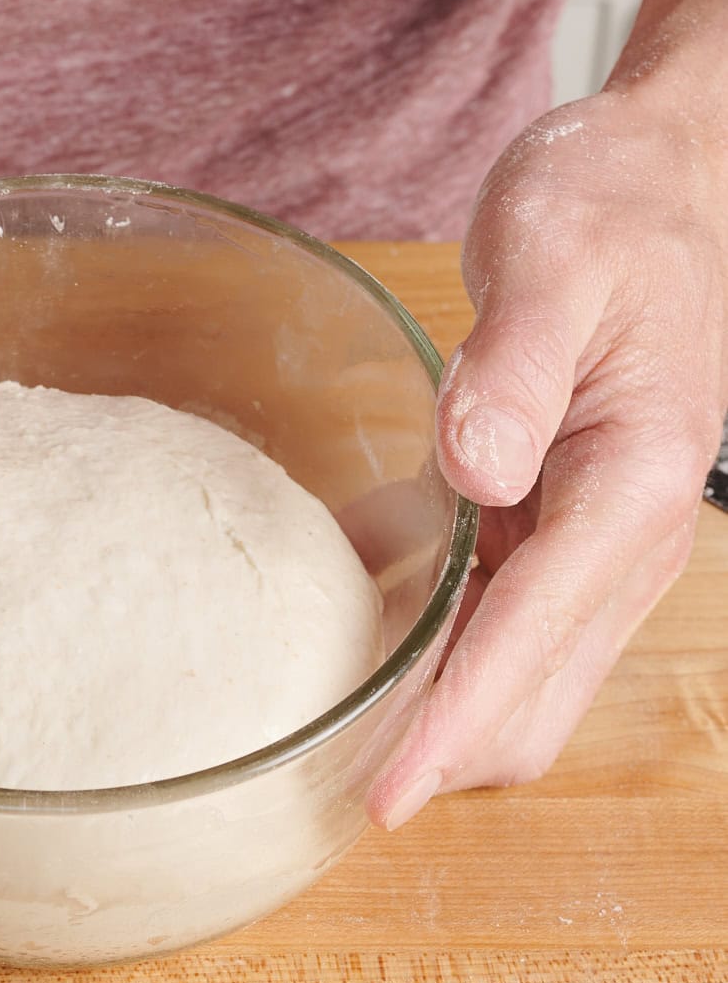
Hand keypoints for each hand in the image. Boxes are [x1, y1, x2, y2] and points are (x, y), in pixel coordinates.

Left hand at [369, 80, 727, 827]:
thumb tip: (473, 471)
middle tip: (324, 775)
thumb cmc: (610, 208)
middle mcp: (624, 535)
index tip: (384, 796)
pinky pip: (497, 616)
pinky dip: (434, 638)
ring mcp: (595, 540)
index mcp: (630, 483)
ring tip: (332, 722)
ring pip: (517, 676)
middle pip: (532, 698)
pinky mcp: (561, 523)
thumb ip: (516, 370)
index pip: (529, 635)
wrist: (657, 186)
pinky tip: (361, 604)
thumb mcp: (557, 260)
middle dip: (443, 753)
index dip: (452, 724)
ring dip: (436, 710)